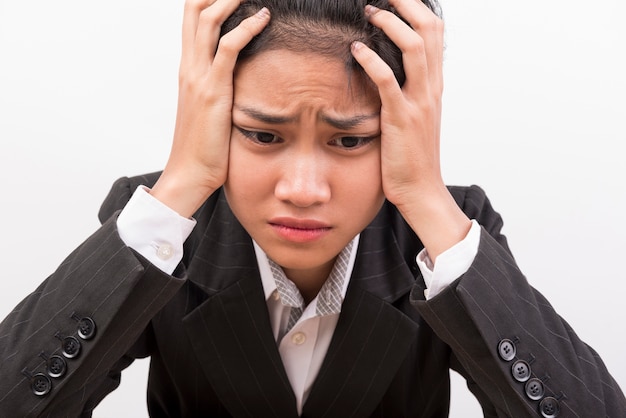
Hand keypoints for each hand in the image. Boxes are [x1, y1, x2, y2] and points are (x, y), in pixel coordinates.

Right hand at [151, 0, 269, 217]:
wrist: (189, 172)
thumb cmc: (202, 146)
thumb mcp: (208, 109)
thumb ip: (217, 88)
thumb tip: (236, 81)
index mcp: (188, 68)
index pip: (192, 17)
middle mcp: (189, 66)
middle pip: (195, 8)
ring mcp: (198, 76)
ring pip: (209, 19)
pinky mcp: (213, 90)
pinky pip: (229, 47)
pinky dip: (248, 27)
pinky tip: (265, 16)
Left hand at [351, 0, 470, 259]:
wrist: (420, 189)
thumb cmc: (411, 155)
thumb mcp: (414, 116)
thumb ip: (405, 91)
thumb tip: (387, 71)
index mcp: (434, 85)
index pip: (434, 34)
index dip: (416, 10)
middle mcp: (431, 88)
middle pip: (430, 30)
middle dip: (407, 5)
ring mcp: (419, 102)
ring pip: (415, 48)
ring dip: (391, 24)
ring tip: (370, 11)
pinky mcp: (401, 119)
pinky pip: (389, 82)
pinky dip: (373, 61)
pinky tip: (356, 50)